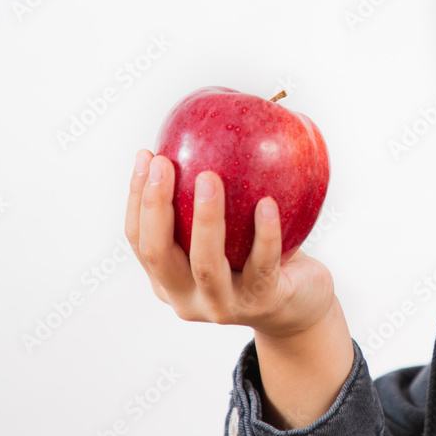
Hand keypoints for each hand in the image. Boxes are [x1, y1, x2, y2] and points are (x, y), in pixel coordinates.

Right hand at [124, 149, 336, 337]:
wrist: (299, 305)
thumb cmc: (254, 256)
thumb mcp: (223, 233)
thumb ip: (203, 198)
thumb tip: (196, 130)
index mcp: (168, 280)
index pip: (139, 238)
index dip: (136, 197)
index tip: (146, 155)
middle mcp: (187, 298)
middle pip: (157, 254)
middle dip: (156, 206)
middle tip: (166, 162)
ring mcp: (224, 305)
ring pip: (206, 264)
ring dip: (205, 218)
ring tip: (208, 177)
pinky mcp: (262, 302)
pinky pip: (262, 264)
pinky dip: (264, 233)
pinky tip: (267, 202)